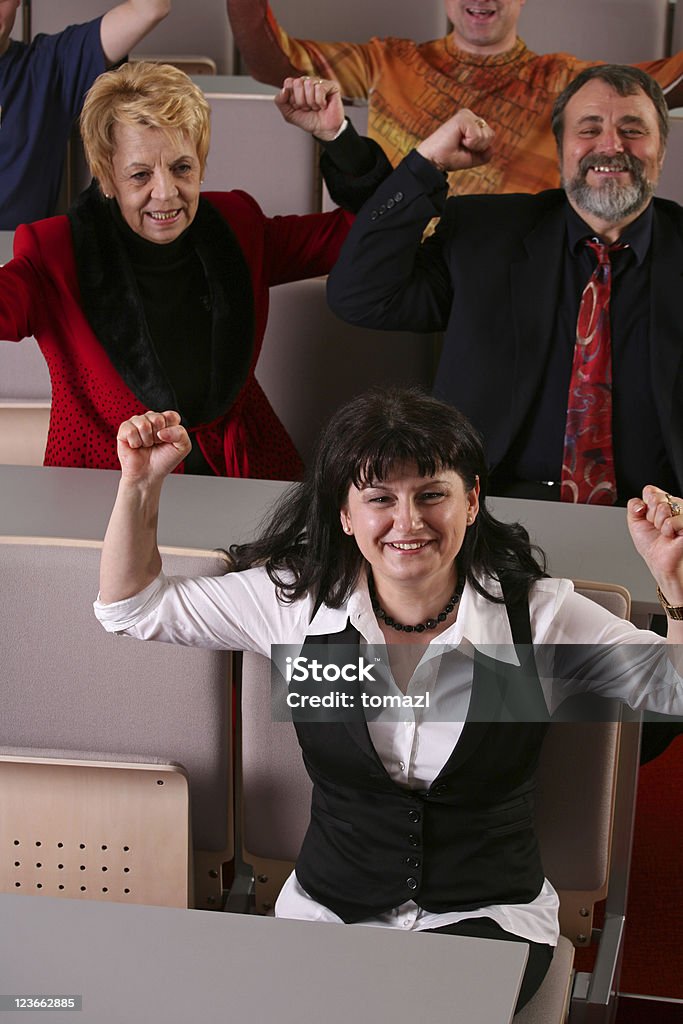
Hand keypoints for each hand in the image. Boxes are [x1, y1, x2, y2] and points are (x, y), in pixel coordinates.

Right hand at [116, 410, 190, 484]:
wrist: (148, 475)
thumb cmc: (164, 460)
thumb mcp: (182, 448)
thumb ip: (181, 434)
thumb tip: (162, 431)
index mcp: (166, 420)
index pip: (171, 416)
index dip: (171, 430)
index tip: (169, 440)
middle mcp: (151, 419)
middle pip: (157, 418)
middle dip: (158, 437)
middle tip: (156, 444)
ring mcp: (137, 422)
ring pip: (143, 424)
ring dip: (147, 440)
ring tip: (146, 445)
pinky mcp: (124, 429)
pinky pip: (130, 430)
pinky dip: (135, 442)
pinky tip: (137, 446)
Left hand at [275, 76, 344, 141]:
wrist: (323, 130)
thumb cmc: (309, 121)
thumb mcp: (289, 114)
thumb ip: (280, 101)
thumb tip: (284, 90)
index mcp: (297, 86)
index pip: (289, 82)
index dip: (292, 97)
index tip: (297, 106)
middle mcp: (307, 82)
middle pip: (298, 82)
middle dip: (301, 101)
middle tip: (307, 108)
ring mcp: (319, 82)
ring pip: (309, 84)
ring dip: (311, 102)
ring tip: (315, 107)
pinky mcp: (331, 86)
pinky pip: (320, 88)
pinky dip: (320, 101)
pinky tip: (323, 106)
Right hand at [416, 109, 494, 172]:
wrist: (434, 161)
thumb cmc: (449, 158)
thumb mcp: (472, 158)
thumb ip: (485, 154)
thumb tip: (492, 147)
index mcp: (472, 122)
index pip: (490, 136)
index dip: (480, 149)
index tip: (463, 148)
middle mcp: (470, 115)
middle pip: (490, 135)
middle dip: (478, 147)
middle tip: (461, 146)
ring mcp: (466, 115)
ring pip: (486, 135)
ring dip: (474, 146)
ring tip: (459, 143)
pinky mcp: (462, 117)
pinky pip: (478, 136)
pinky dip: (470, 143)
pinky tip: (458, 139)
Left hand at [627, 486, 682, 603]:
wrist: (659, 562)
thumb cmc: (651, 544)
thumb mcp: (635, 522)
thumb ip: (633, 506)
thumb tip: (640, 503)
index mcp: (661, 503)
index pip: (650, 491)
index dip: (644, 504)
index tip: (646, 517)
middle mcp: (674, 506)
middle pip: (656, 497)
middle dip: (650, 515)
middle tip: (655, 526)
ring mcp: (682, 514)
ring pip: (664, 507)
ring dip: (658, 523)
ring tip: (664, 532)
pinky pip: (674, 520)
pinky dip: (668, 529)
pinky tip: (671, 535)